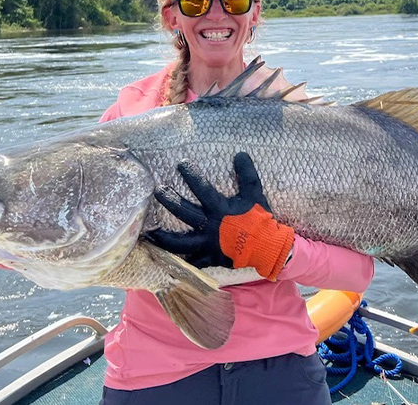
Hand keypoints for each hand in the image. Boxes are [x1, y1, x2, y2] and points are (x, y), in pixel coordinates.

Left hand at [146, 152, 294, 280]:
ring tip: (150, 232)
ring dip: (164, 236)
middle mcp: (210, 226)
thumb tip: (240, 154)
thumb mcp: (255, 193)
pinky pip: (191, 262)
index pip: (201, 189)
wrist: (267, 247)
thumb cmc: (260, 219)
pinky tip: (166, 258)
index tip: (180, 164)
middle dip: (169, 201)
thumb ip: (247, 174)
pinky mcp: (209, 258)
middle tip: (158, 191)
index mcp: (220, 209)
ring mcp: (207, 244)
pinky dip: (180, 261)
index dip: (190, 175)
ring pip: (180, 242)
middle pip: (184, 213)